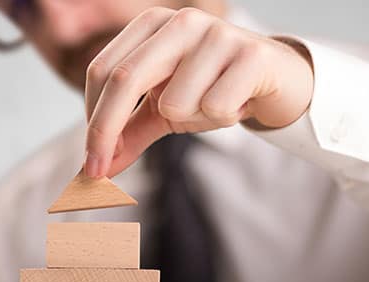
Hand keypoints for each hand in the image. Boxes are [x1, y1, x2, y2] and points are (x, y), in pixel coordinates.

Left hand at [82, 7, 313, 177]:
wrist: (276, 78)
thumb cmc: (212, 88)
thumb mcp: (163, 109)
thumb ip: (128, 133)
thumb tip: (96, 169)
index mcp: (151, 25)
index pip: (103, 70)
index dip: (92, 119)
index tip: (91, 161)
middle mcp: (180, 22)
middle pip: (125, 79)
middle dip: (107, 130)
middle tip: (100, 172)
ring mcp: (216, 33)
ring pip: (175, 102)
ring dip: (192, 118)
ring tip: (213, 104)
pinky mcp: (250, 54)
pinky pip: (215, 107)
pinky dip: (222, 118)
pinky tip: (238, 102)